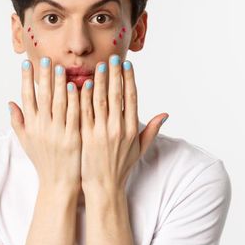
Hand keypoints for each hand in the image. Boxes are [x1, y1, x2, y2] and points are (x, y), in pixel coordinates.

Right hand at [8, 57, 81, 189]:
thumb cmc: (43, 161)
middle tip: (46, 58)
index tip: (27, 63)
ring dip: (60, 83)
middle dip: (44, 76)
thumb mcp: (26, 141)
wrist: (58, 183)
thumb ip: (18, 121)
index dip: (26, 79)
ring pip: (59, 102)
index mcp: (31, 126)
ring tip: (61, 67)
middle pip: (43, 96)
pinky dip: (76, 99)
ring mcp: (58, 132)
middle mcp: (42, 127)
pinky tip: (77, 86)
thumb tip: (10, 102)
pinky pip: (75, 114)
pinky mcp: (73, 137)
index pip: (27, 97)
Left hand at [79, 54, 166, 190]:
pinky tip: (80, 84)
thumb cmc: (121, 167)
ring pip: (99, 101)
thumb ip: (151, 130)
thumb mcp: (139, 148)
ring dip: (99, 81)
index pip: (130, 98)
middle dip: (114, 75)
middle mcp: (117, 129)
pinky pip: (83, 113)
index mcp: (131, 129)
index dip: (128, 80)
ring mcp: (101, 133)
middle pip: (116, 96)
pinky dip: (82, 97)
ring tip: (97, 66)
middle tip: (111, 58)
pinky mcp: (86, 137)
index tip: (126, 65)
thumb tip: (165, 114)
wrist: (104, 186)